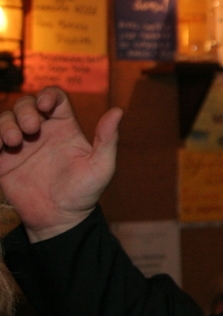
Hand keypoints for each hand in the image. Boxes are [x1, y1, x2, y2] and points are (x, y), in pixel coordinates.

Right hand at [0, 86, 122, 241]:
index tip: (45, 106)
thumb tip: (118, 110)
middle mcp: (41, 131)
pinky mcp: (3, 161)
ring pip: (6, 118)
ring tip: (14, 141)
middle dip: (25, 110)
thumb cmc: (84, 193)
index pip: (55, 98)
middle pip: (27, 104)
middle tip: (31, 128)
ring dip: (6, 123)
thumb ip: (108, 138)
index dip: (47, 95)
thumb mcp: (101, 166)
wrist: (59, 220)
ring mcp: (20, 145)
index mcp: (64, 127)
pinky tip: (0, 146)